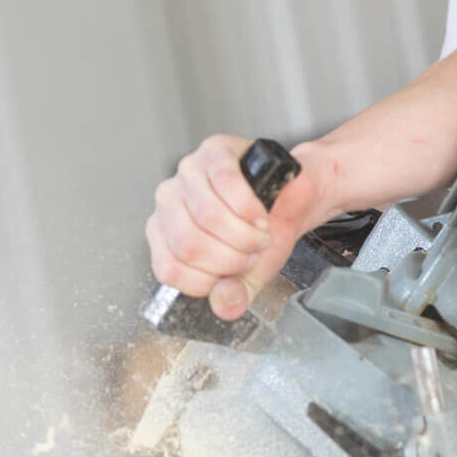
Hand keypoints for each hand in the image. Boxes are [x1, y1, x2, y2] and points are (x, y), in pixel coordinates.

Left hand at [145, 135, 332, 320]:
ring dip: (245, 233)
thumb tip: (224, 305)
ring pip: (207, 216)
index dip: (211, 280)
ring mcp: (187, 173)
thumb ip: (233, 296)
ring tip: (260, 232)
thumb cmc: (263, 233)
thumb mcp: (248, 276)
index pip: (170, 269)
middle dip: (233, 257)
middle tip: (253, 252)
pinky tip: (259, 212)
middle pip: (190, 244)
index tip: (235, 273)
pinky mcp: (214, 151)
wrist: (291, 201)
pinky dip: (250, 207)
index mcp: (165, 235)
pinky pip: (226, 184)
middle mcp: (167, 202)